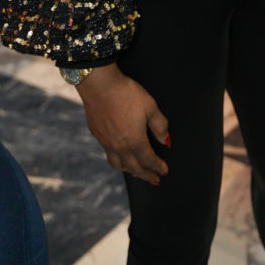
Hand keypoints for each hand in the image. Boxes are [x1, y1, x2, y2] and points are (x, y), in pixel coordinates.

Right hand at [76, 64, 169, 184]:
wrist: (99, 85)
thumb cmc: (126, 93)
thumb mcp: (150, 106)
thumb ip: (160, 125)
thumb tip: (166, 140)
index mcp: (134, 141)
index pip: (149, 159)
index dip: (158, 166)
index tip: (164, 171)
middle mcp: (119, 146)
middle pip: (134, 168)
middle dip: (146, 175)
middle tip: (154, 179)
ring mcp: (106, 142)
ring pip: (119, 165)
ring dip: (130, 171)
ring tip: (137, 172)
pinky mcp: (97, 135)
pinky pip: (109, 155)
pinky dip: (118, 161)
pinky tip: (120, 156)